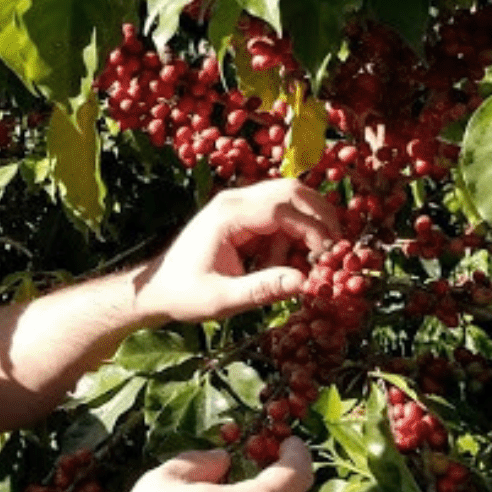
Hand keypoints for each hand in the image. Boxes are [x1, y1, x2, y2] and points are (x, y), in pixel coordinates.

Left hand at [133, 178, 341, 323]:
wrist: (158, 289)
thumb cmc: (185, 294)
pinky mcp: (244, 216)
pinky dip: (291, 238)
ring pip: (290, 201)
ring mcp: (240, 204)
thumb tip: (305, 282)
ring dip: (304, 230)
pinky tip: (279, 264)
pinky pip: (280, 217)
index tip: (327, 257)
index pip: (282, 207)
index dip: (312, 229)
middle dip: (319, 219)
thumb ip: (262, 289)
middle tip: (333, 252)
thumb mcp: (222, 299)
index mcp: (228, 214)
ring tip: (298, 265)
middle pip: (292, 192)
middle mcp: (235, 200)